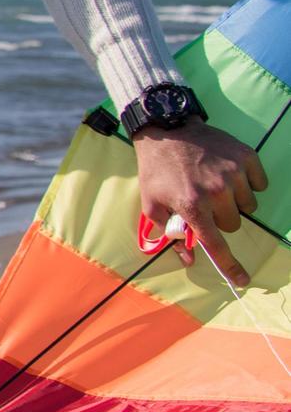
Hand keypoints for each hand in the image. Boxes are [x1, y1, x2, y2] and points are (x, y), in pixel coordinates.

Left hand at [137, 124, 267, 284]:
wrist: (166, 131)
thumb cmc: (156, 170)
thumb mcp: (152, 204)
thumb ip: (169, 234)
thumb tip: (188, 259)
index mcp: (192, 206)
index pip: (216, 244)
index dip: (230, 266)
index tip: (242, 280)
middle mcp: (217, 191)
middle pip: (233, 224)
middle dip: (219, 218)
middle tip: (203, 202)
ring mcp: (234, 173)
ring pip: (248, 205)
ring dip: (234, 201)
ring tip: (213, 185)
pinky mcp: (246, 157)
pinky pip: (260, 184)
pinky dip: (248, 182)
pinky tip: (228, 173)